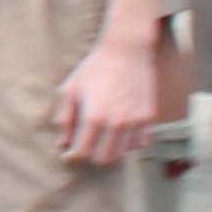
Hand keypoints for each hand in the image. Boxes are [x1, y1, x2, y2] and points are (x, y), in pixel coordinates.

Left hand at [49, 29, 157, 166]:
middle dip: (91, 155)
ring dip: (110, 149)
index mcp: (94, 117)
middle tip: (85, 145)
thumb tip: (62, 143)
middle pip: (103, 158)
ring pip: (122, 153)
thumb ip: (64, 118)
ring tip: (101, 137)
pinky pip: (140, 143)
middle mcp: (117, 124)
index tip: (68, 154)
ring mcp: (136, 122)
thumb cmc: (94, 69)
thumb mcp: (69, 89)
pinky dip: (128, 143)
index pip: (82, 152)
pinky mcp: (149, 118)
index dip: (72, 156)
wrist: (127, 52)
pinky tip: (119, 132)